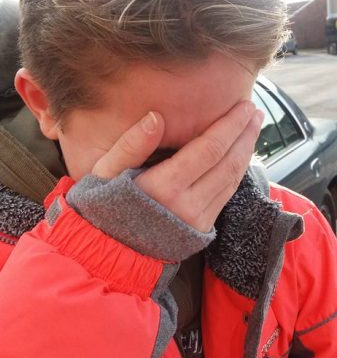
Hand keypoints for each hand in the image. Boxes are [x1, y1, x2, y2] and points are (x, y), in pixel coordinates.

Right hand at [92, 103, 263, 231]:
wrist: (107, 250)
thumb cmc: (103, 205)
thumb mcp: (105, 172)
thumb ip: (130, 144)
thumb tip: (155, 117)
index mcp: (163, 187)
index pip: (208, 149)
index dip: (229, 126)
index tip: (243, 106)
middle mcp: (186, 205)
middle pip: (227, 163)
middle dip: (245, 135)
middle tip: (255, 112)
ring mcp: (196, 220)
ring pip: (231, 180)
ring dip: (246, 152)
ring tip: (253, 128)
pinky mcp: (201, 230)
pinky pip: (226, 196)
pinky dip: (237, 172)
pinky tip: (240, 156)